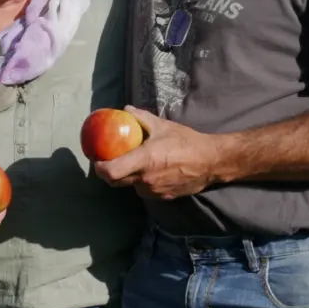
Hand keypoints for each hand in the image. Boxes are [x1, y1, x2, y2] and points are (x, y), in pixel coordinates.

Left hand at [93, 107, 221, 200]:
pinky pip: (145, 191)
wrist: (212, 162)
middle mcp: (146, 179)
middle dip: (109, 173)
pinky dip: (142, 183)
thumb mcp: (163, 126)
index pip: (111, 172)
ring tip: (132, 164)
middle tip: (108, 162)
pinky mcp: (163, 197)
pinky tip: (149, 171)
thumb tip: (125, 110)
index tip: (97, 161)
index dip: (100, 168)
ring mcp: (155, 191)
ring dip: (128, 178)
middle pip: (116, 182)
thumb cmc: (186, 142)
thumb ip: (141, 118)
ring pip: (131, 186)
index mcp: (144, 160)